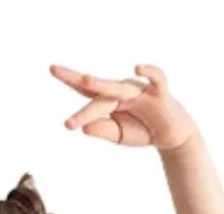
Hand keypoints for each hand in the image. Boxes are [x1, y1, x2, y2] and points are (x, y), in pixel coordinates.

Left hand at [49, 61, 196, 152]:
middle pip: (96, 89)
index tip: (67, 125)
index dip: (76, 110)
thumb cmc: (142, 130)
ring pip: (117, 88)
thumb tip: (84, 127)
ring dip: (100, 84)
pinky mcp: (158, 92)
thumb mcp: (119, 135)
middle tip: (53, 70)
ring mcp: (138, 90)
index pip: (87, 100)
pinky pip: (155, 78)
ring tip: (85, 81)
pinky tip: (137, 68)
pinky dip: (148, 71)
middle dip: (75, 80)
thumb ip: (102, 129)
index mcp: (108, 100)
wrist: (170, 135)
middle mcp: (120, 91)